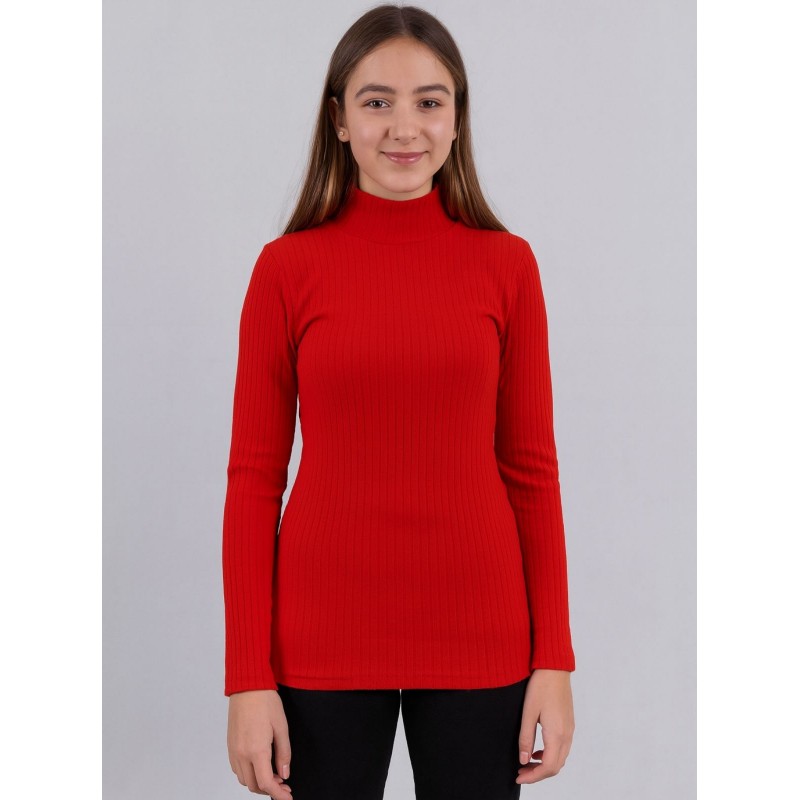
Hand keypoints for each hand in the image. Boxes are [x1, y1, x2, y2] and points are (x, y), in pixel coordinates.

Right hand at [227, 689, 292, 797]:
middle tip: (284, 784)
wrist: (247, 687)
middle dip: (269, 789)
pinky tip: (260, 764)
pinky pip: (237, 769)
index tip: (287, 798)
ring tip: (273, 774)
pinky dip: (249, 773)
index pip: (266, 783)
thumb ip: (284, 753)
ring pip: (244, 779)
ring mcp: (234, 751)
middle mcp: (241, 754)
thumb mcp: (281, 727)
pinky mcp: (230, 746)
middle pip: (254, 785)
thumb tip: (284, 774)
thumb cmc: (265, 702)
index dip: (278, 794)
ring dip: (258, 782)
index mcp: (256, 750)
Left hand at [516, 669, 574, 784]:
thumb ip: (526, 738)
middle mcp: (567, 734)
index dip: (533, 777)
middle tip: (521, 772)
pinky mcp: (569, 723)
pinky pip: (562, 748)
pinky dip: (550, 755)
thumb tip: (523, 760)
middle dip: (538, 774)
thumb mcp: (528, 712)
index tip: (519, 777)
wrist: (555, 668)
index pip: (548, 767)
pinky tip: (537, 750)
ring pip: (560, 758)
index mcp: (557, 733)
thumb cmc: (541, 686)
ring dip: (544, 765)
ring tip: (526, 762)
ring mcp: (570, 729)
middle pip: (556, 766)